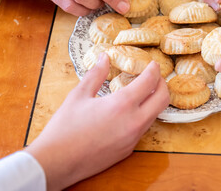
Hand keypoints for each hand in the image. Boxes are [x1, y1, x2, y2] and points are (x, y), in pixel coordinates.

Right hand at [25, 53, 169, 189]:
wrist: (57, 162)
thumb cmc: (64, 128)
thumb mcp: (78, 96)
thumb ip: (95, 74)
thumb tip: (104, 58)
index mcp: (121, 105)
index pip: (150, 81)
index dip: (154, 70)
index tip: (152, 64)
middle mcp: (133, 122)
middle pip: (163, 99)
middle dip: (162, 85)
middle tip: (154, 77)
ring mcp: (133, 138)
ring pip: (155, 115)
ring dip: (154, 101)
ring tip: (142, 92)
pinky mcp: (129, 149)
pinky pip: (143, 129)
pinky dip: (143, 116)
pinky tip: (129, 112)